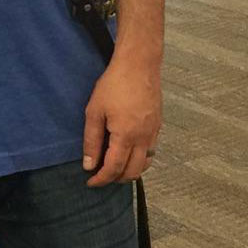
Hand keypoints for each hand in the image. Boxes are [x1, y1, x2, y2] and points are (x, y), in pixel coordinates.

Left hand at [82, 53, 162, 186]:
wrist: (139, 64)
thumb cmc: (114, 84)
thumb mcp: (94, 111)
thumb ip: (91, 140)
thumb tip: (89, 165)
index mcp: (126, 136)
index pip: (114, 168)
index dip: (101, 179)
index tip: (91, 182)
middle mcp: (143, 139)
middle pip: (133, 172)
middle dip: (116, 179)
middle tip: (101, 176)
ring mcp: (154, 133)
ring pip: (145, 164)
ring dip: (130, 171)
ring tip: (114, 167)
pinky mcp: (158, 126)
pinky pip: (151, 151)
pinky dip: (140, 159)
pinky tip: (129, 152)